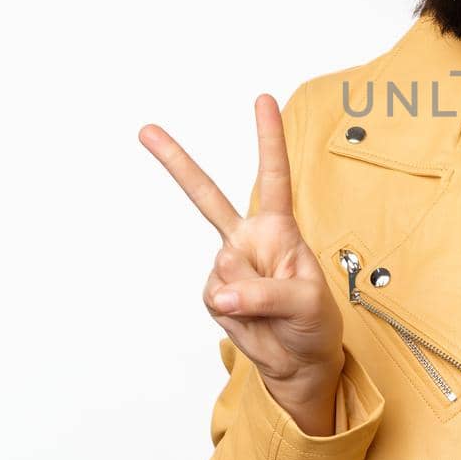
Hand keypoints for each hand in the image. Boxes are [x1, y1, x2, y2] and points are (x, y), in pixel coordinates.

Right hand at [139, 95, 344, 398]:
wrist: (298, 360)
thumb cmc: (314, 322)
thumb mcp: (308, 304)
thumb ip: (267, 293)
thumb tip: (221, 293)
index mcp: (280, 229)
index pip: (273, 177)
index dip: (268, 138)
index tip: (263, 99)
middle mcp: (249, 239)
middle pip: (208, 196)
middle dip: (176, 163)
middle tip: (146, 129)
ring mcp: (228, 265)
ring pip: (225, 271)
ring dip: (249, 297)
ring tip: (272, 310)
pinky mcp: (213, 293)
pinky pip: (216, 298)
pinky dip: (234, 313)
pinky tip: (250, 317)